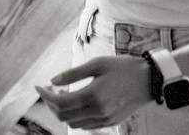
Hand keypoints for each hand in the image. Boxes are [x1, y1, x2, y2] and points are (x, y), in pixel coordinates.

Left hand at [36, 54, 152, 129]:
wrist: (150, 79)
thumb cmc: (123, 67)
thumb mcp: (96, 64)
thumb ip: (73, 74)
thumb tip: (52, 80)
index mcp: (93, 95)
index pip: (60, 102)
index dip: (45, 95)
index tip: (38, 86)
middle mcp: (98, 111)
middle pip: (64, 116)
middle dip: (51, 104)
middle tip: (47, 90)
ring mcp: (105, 119)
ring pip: (74, 123)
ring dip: (62, 112)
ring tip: (59, 95)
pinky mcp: (111, 122)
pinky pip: (86, 125)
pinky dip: (75, 117)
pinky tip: (75, 103)